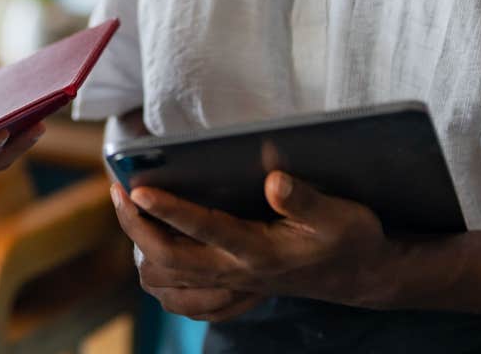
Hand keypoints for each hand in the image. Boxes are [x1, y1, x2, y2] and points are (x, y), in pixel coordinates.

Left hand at [109, 172, 403, 317]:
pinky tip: (155, 252)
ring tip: (131, 213)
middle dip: (136, 226)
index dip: (167, 209)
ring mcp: (232, 287)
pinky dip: (161, 280)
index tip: (136, 188)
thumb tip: (273, 180)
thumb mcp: (339, 215)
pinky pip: (181, 300)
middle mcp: (239, 273)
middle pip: (169, 259)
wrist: (360, 276)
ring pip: (167, 284)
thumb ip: (305, 200)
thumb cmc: (349, 239)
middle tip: (120, 191)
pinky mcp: (231, 293)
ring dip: (142, 252)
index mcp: (260, 251)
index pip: (204, 229)